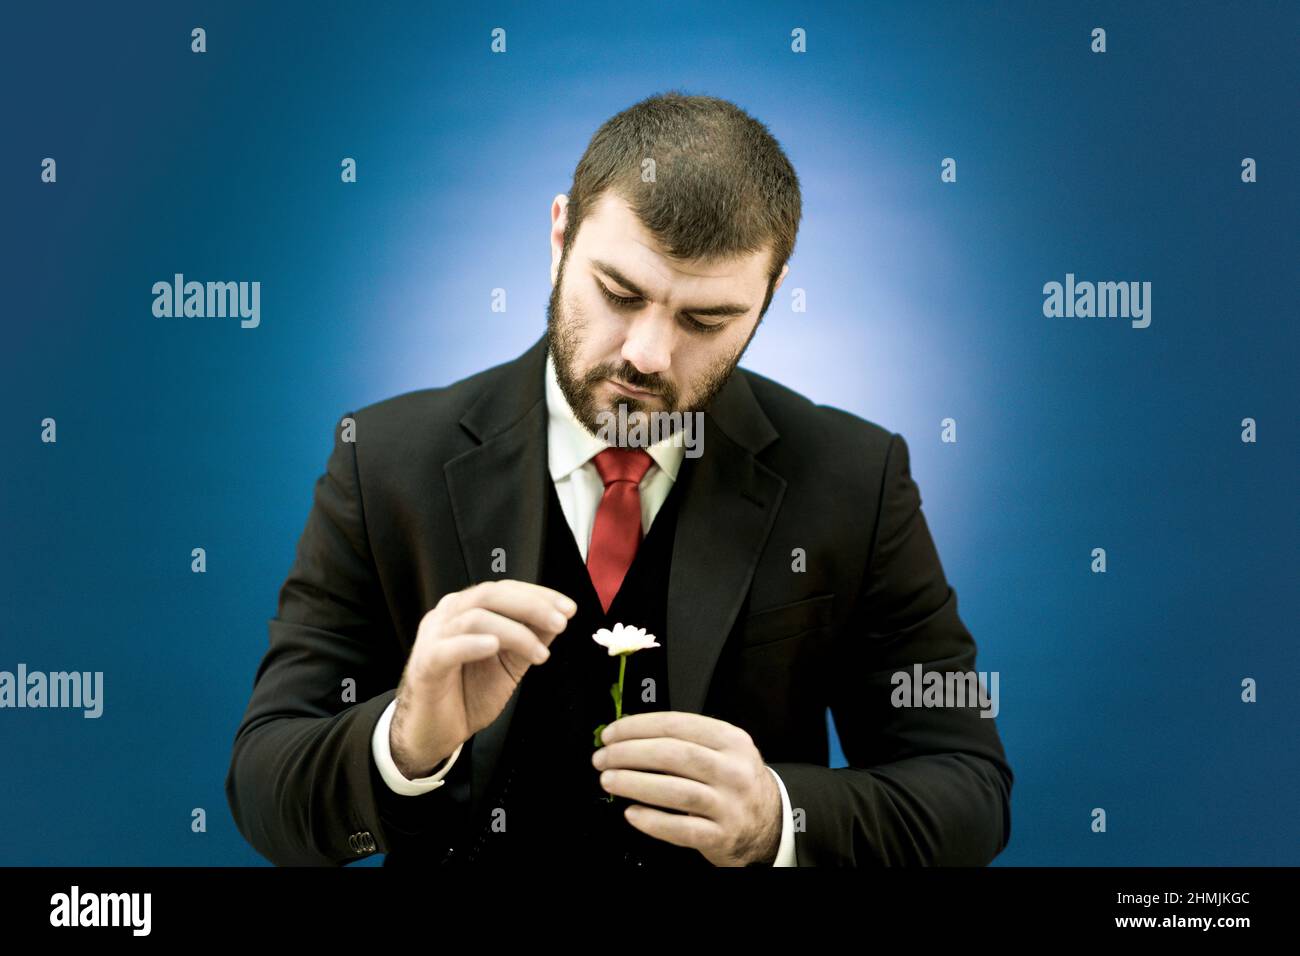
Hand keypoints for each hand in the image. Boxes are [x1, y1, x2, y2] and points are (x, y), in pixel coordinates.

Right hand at [390, 580, 576, 777]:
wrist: (436, 732)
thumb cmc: (467, 693)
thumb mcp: (509, 664)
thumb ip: (530, 638)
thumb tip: (560, 617)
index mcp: (467, 609)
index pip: (504, 589)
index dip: (538, 594)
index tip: (568, 608)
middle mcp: (448, 615)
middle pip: (490, 595)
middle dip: (531, 606)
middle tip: (560, 623)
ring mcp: (434, 637)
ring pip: (475, 618)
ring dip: (515, 632)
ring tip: (540, 654)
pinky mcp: (425, 664)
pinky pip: (448, 648)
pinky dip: (473, 644)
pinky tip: (494, 646)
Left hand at [592, 711, 782, 865]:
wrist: (770, 823)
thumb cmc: (735, 782)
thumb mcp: (724, 751)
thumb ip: (687, 740)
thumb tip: (630, 735)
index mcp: (731, 740)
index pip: (676, 725)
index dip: (637, 727)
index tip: (611, 733)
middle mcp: (733, 770)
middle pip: (673, 755)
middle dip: (629, 754)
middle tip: (603, 757)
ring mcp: (729, 805)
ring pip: (675, 791)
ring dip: (635, 784)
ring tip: (609, 780)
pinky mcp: (722, 835)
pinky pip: (682, 829)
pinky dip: (653, 821)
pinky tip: (632, 813)